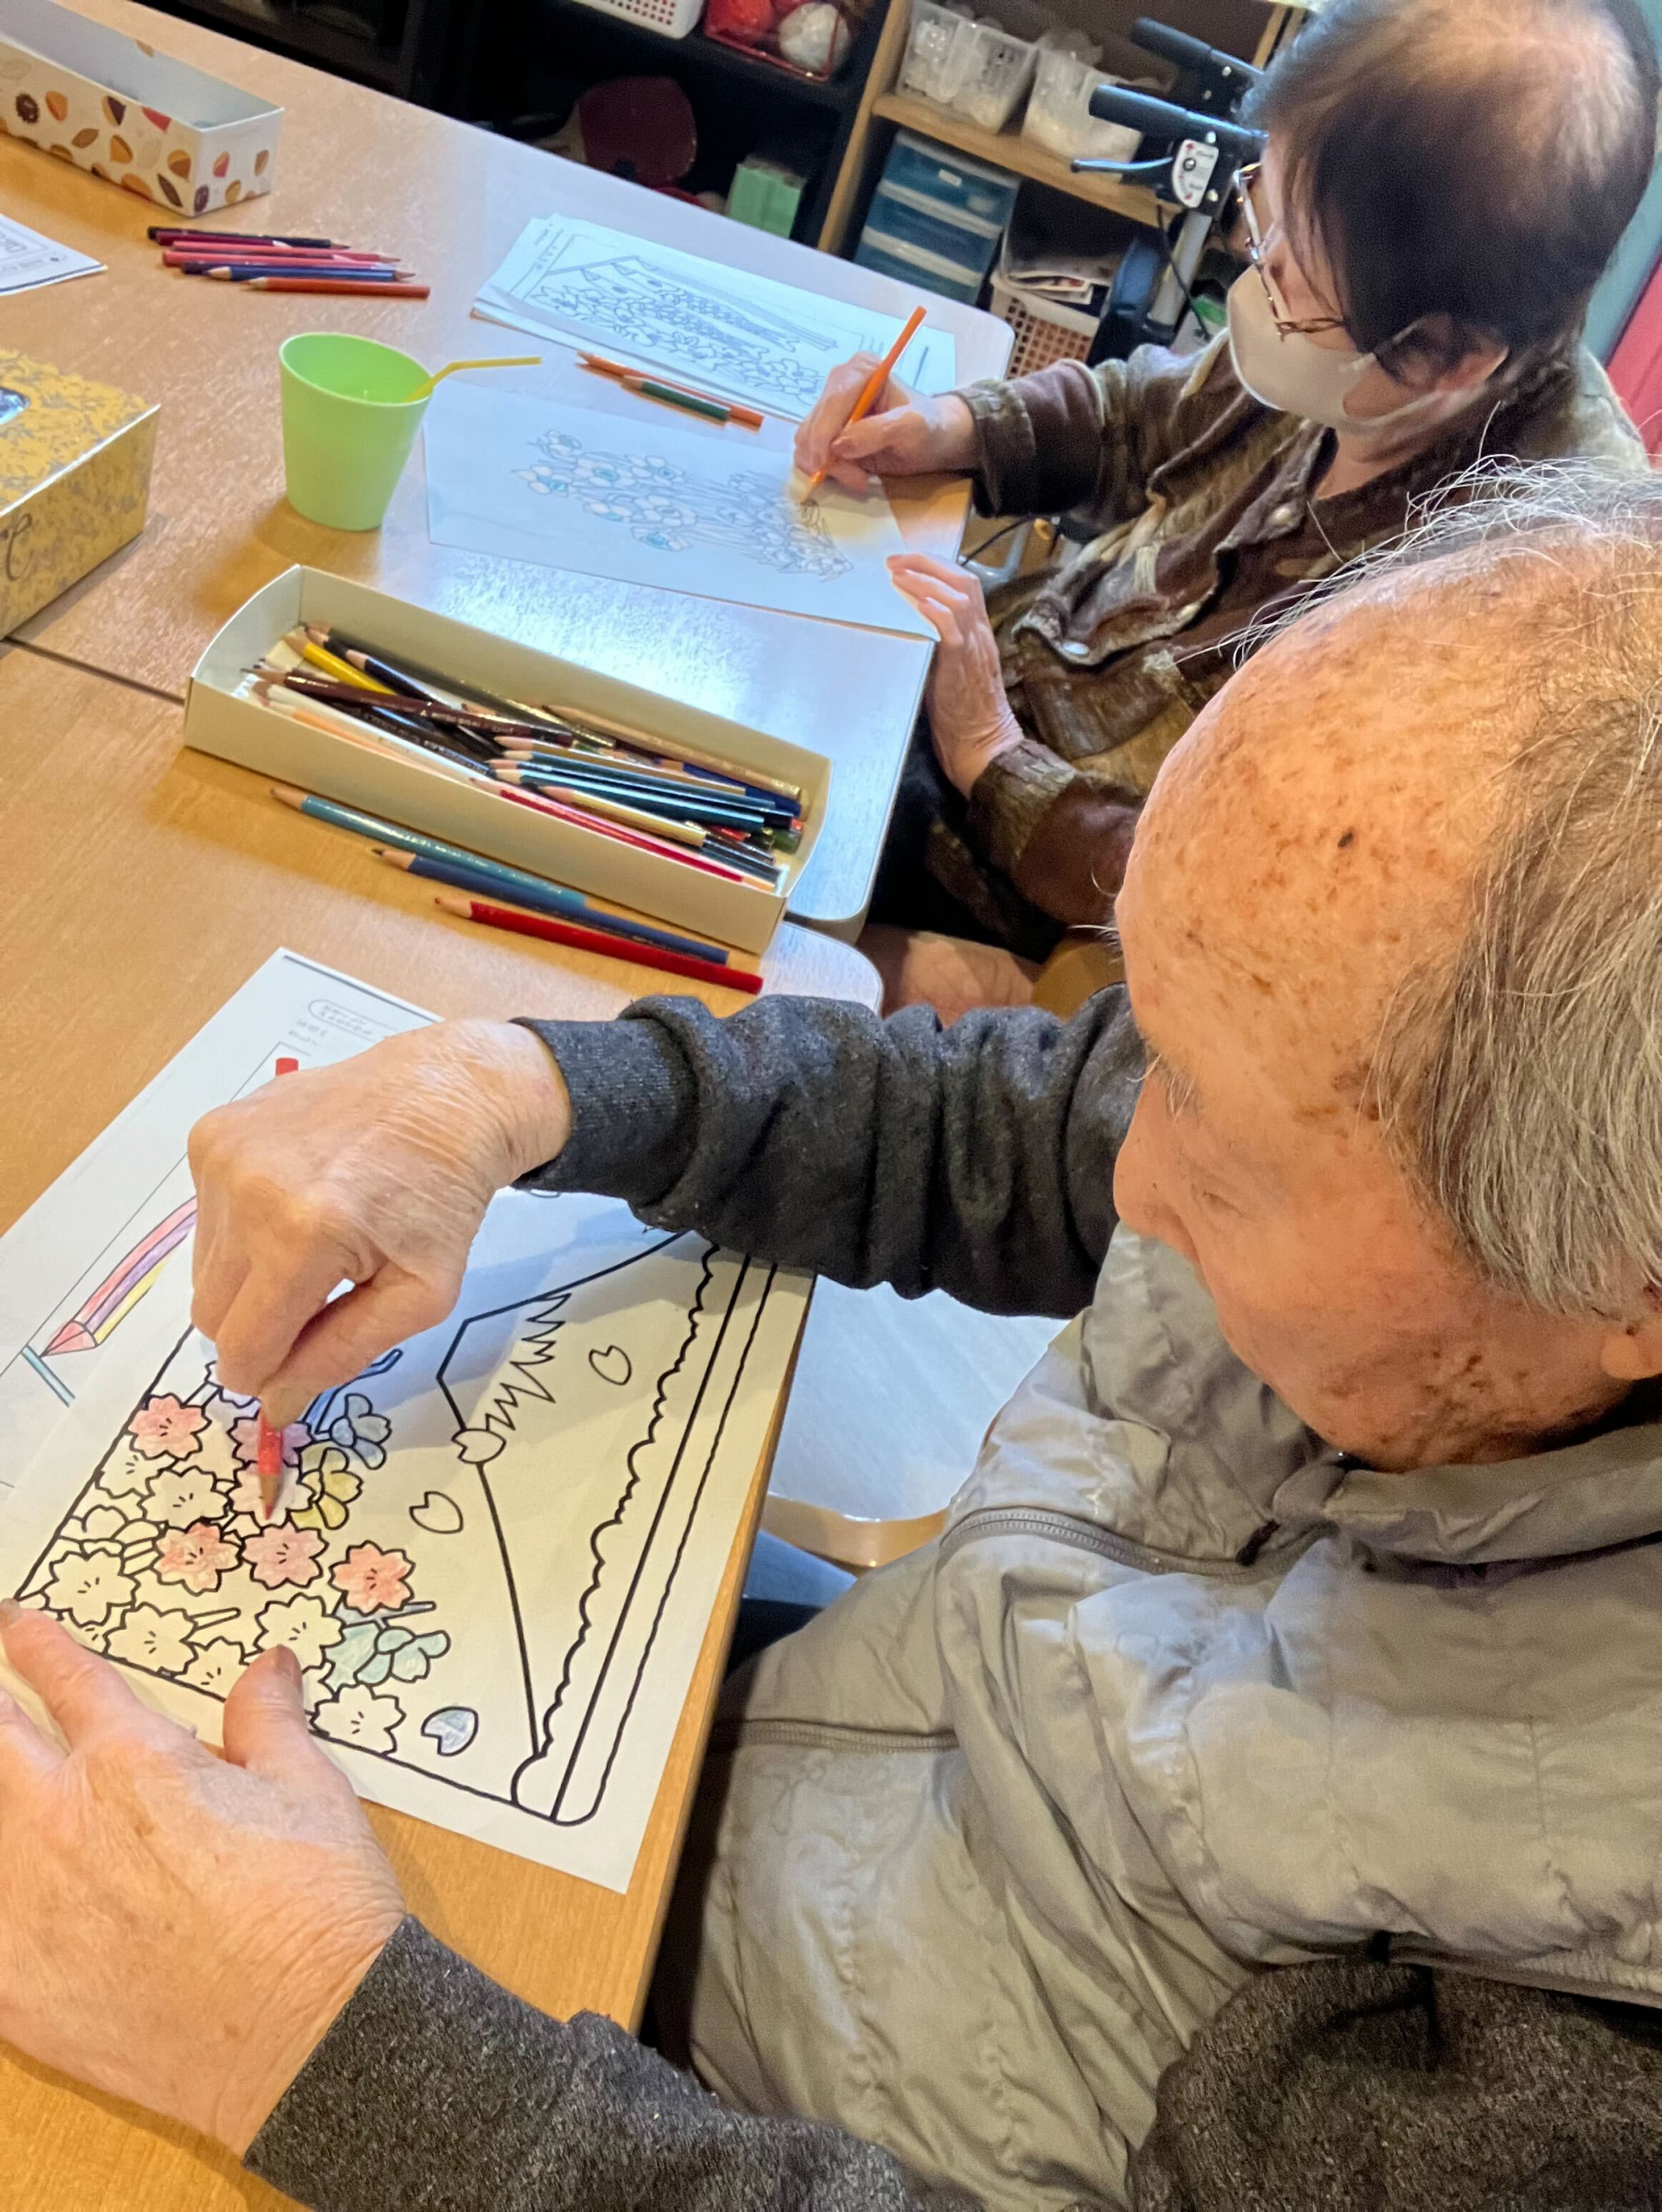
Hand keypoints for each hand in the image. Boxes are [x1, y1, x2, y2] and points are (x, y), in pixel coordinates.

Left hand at [0, 1604, 404, 2155]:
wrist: (308, 2035)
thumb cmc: (319, 1906)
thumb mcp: (309, 1788)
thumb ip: (268, 1720)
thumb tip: (269, 1667)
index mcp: (135, 1763)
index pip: (67, 1679)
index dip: (36, 1644)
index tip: (17, 1626)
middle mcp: (62, 1824)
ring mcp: (25, 1911)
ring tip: (13, 1793)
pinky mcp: (13, 1989)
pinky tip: (10, 1892)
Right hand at [190, 1019, 569, 1426]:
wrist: (444, 1094)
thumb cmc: (443, 1198)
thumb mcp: (422, 1295)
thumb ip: (342, 1355)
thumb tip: (276, 1405)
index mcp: (302, 1237)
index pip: (242, 1348)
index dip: (266, 1374)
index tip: (296, 1366)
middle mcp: (247, 1192)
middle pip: (212, 1314)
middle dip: (258, 1327)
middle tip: (319, 1300)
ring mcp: (222, 1156)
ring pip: (203, 1269)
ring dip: (249, 1277)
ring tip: (315, 1242)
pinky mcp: (212, 1133)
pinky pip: (204, 1219)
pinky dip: (242, 1228)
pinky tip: (297, 1199)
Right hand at [793, 354, 976, 494]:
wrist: (935, 438)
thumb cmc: (929, 427)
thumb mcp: (912, 428)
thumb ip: (877, 432)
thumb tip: (838, 446)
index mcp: (861, 370)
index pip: (831, 402)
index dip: (823, 436)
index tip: (827, 465)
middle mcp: (840, 382)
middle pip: (813, 424)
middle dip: (828, 457)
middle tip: (857, 479)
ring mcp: (831, 407)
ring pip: (807, 442)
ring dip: (827, 466)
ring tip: (858, 477)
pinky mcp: (828, 430)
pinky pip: (810, 453)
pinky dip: (826, 469)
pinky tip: (852, 474)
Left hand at [888, 554, 1025, 797]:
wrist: (983, 744)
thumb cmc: (962, 713)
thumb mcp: (948, 670)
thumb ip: (934, 645)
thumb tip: (904, 627)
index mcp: (979, 633)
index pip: (966, 585)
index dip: (937, 568)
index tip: (908, 562)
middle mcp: (980, 634)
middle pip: (964, 581)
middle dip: (928, 564)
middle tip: (896, 561)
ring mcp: (974, 647)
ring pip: (959, 598)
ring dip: (925, 582)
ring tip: (898, 575)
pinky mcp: (963, 665)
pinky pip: (953, 630)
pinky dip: (936, 612)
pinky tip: (919, 603)